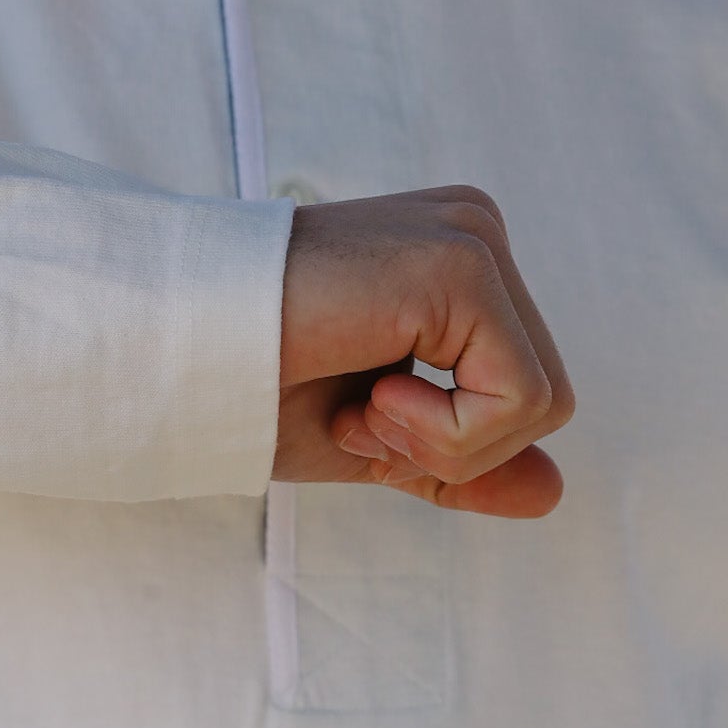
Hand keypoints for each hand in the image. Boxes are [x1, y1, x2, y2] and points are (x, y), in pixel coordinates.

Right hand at [274, 185, 574, 517]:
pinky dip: (443, 433)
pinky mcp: (461, 267)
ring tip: (357, 403)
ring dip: (440, 443)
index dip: (444, 442)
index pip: (520, 390)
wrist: (172, 347)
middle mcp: (474, 233)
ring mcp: (471, 241)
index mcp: (456, 262)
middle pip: (543, 402)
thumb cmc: (252, 383)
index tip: (354, 412)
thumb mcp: (374, 438)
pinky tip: (371, 393)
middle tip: (355, 416)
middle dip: (449, 447)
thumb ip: (460, 460)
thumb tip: (555, 494)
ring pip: (540, 406)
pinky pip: (518, 400)